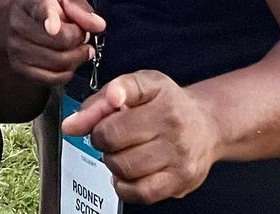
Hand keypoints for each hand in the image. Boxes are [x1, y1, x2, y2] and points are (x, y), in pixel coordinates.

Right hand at [6, 0, 104, 86]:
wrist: (19, 21)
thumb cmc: (46, 5)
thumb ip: (81, 7)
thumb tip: (98, 25)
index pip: (39, 9)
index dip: (48, 19)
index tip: (53, 28)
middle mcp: (19, 24)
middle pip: (59, 41)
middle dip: (79, 39)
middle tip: (83, 34)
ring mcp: (17, 49)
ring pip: (58, 62)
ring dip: (76, 57)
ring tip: (79, 47)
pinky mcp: (22, 69)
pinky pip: (52, 78)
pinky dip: (67, 72)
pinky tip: (70, 60)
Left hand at [63, 71, 218, 204]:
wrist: (206, 124)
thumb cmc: (168, 102)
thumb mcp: (140, 84)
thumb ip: (103, 99)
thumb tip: (72, 124)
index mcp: (160, 99)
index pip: (111, 124)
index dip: (95, 124)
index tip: (98, 121)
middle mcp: (172, 128)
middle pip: (115, 148)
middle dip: (104, 143)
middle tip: (112, 136)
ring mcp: (178, 158)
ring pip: (125, 171)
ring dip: (114, 163)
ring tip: (122, 151)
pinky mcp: (180, 182)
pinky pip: (140, 194)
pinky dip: (125, 186)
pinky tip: (128, 173)